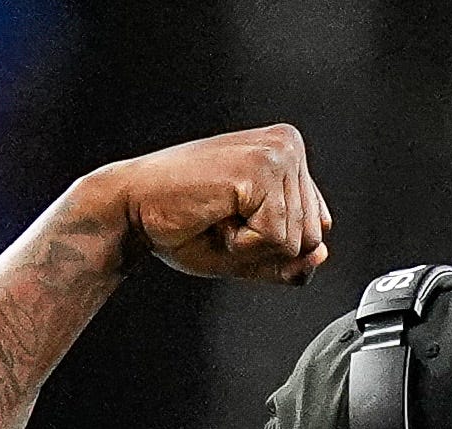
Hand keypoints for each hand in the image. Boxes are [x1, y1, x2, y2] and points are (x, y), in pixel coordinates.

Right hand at [90, 123, 331, 284]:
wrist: (131, 209)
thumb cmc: (182, 225)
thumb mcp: (248, 253)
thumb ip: (288, 260)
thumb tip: (320, 254)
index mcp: (289, 155)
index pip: (316, 228)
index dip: (272, 245)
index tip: (232, 221)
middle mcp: (289, 145)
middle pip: (311, 237)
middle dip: (264, 247)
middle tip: (221, 220)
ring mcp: (277, 153)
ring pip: (296, 241)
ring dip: (250, 246)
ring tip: (217, 216)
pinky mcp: (261, 170)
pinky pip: (275, 238)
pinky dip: (242, 244)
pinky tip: (215, 215)